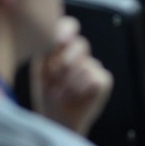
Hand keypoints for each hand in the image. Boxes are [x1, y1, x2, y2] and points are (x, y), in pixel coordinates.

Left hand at [35, 16, 113, 135]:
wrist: (56, 118)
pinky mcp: (103, 80)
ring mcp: (93, 66)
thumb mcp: (41, 68)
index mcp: (64, 46)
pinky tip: (73, 97)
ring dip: (68, 82)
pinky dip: (79, 89)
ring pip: (84, 65)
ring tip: (60, 93)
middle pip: (80, 44)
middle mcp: (80, 53)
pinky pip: (92, 78)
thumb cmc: (47, 91)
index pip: (69, 26)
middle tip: (55, 76)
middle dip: (64, 63)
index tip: (59, 40)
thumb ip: (47, 49)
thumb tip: (55, 35)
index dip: (67, 29)